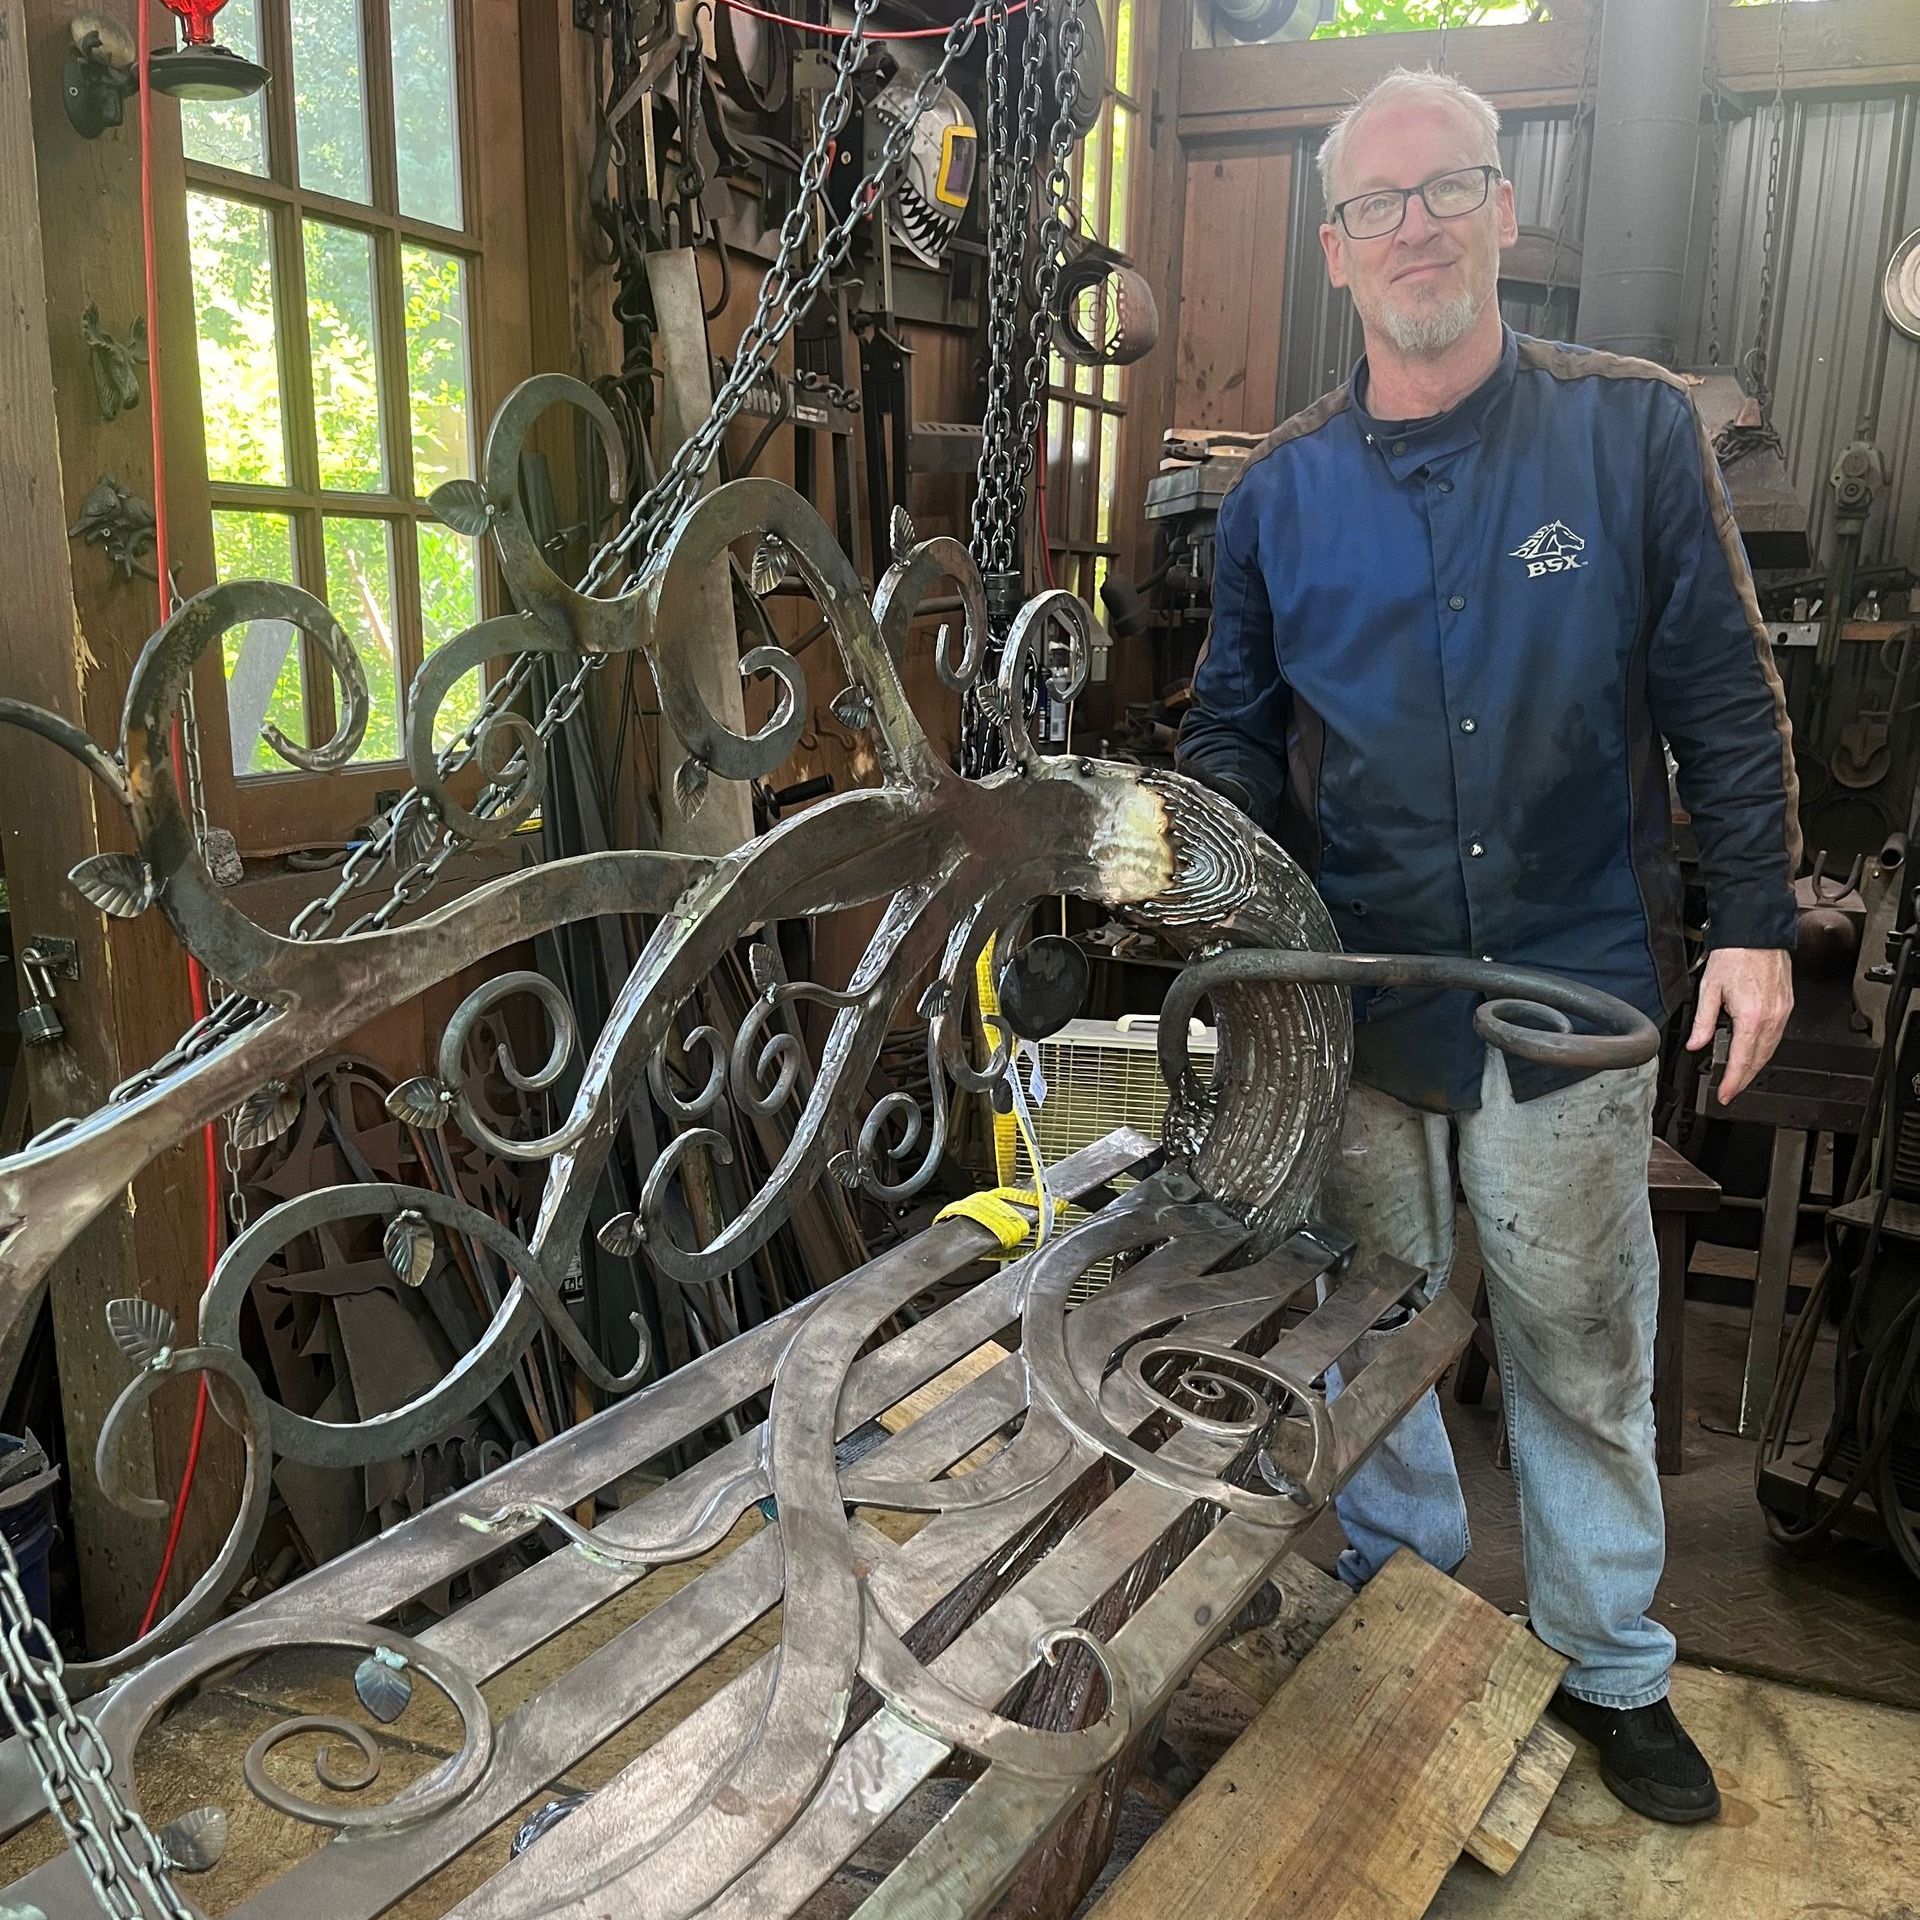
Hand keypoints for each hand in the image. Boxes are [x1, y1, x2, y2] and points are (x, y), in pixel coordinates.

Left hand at [1686, 946, 1792, 1102]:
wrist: (1756, 935)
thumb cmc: (1734, 956)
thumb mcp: (1709, 990)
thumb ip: (1703, 1022)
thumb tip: (1696, 1044)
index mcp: (1751, 1017)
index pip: (1742, 1059)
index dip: (1733, 1081)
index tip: (1725, 1094)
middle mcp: (1772, 1018)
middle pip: (1759, 1060)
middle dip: (1744, 1079)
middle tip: (1731, 1091)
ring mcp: (1783, 1013)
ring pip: (1771, 1050)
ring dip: (1756, 1066)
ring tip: (1740, 1077)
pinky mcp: (1787, 1006)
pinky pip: (1777, 1036)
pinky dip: (1765, 1049)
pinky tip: (1754, 1052)